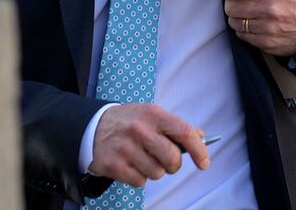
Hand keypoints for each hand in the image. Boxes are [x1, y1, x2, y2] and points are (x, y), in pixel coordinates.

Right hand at [90, 104, 208, 186]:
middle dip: (173, 165)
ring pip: (157, 173)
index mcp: (153, 114)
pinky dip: (139, 177)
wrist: (91, 127)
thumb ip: (176, 126)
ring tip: (143, 159)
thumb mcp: (151, 115)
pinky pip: (140, 182)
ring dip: (154, 171)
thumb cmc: (129, 122)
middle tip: (166, 161)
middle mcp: (139, 130)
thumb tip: (201, 137)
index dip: (199, 151)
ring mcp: (125, 148)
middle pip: (172, 159)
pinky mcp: (113, 165)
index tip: (204, 163)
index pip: (184, 133)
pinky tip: (131, 164)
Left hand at [219, 0, 295, 55]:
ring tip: (243, 10)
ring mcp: (268, 28)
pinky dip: (243, 30)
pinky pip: (243, 36)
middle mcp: (271, 9)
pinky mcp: (266, 43)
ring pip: (235, 22)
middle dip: (231, 1)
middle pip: (232, 6)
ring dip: (235, 16)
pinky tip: (251, 22)